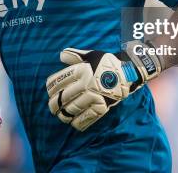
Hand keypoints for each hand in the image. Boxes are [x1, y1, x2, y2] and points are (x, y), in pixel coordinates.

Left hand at [46, 43, 160, 131]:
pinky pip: (87, 117)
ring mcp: (95, 96)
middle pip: (64, 97)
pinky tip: (73, 123)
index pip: (60, 80)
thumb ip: (75, 55)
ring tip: (61, 116)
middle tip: (52, 107)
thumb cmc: (107, 63)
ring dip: (64, 114)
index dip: (51, 87)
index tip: (49, 91)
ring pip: (73, 108)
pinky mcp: (103, 106)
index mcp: (82, 70)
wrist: (129, 72)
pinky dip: (78, 122)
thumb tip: (61, 55)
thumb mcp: (92, 55)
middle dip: (54, 104)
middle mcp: (86, 83)